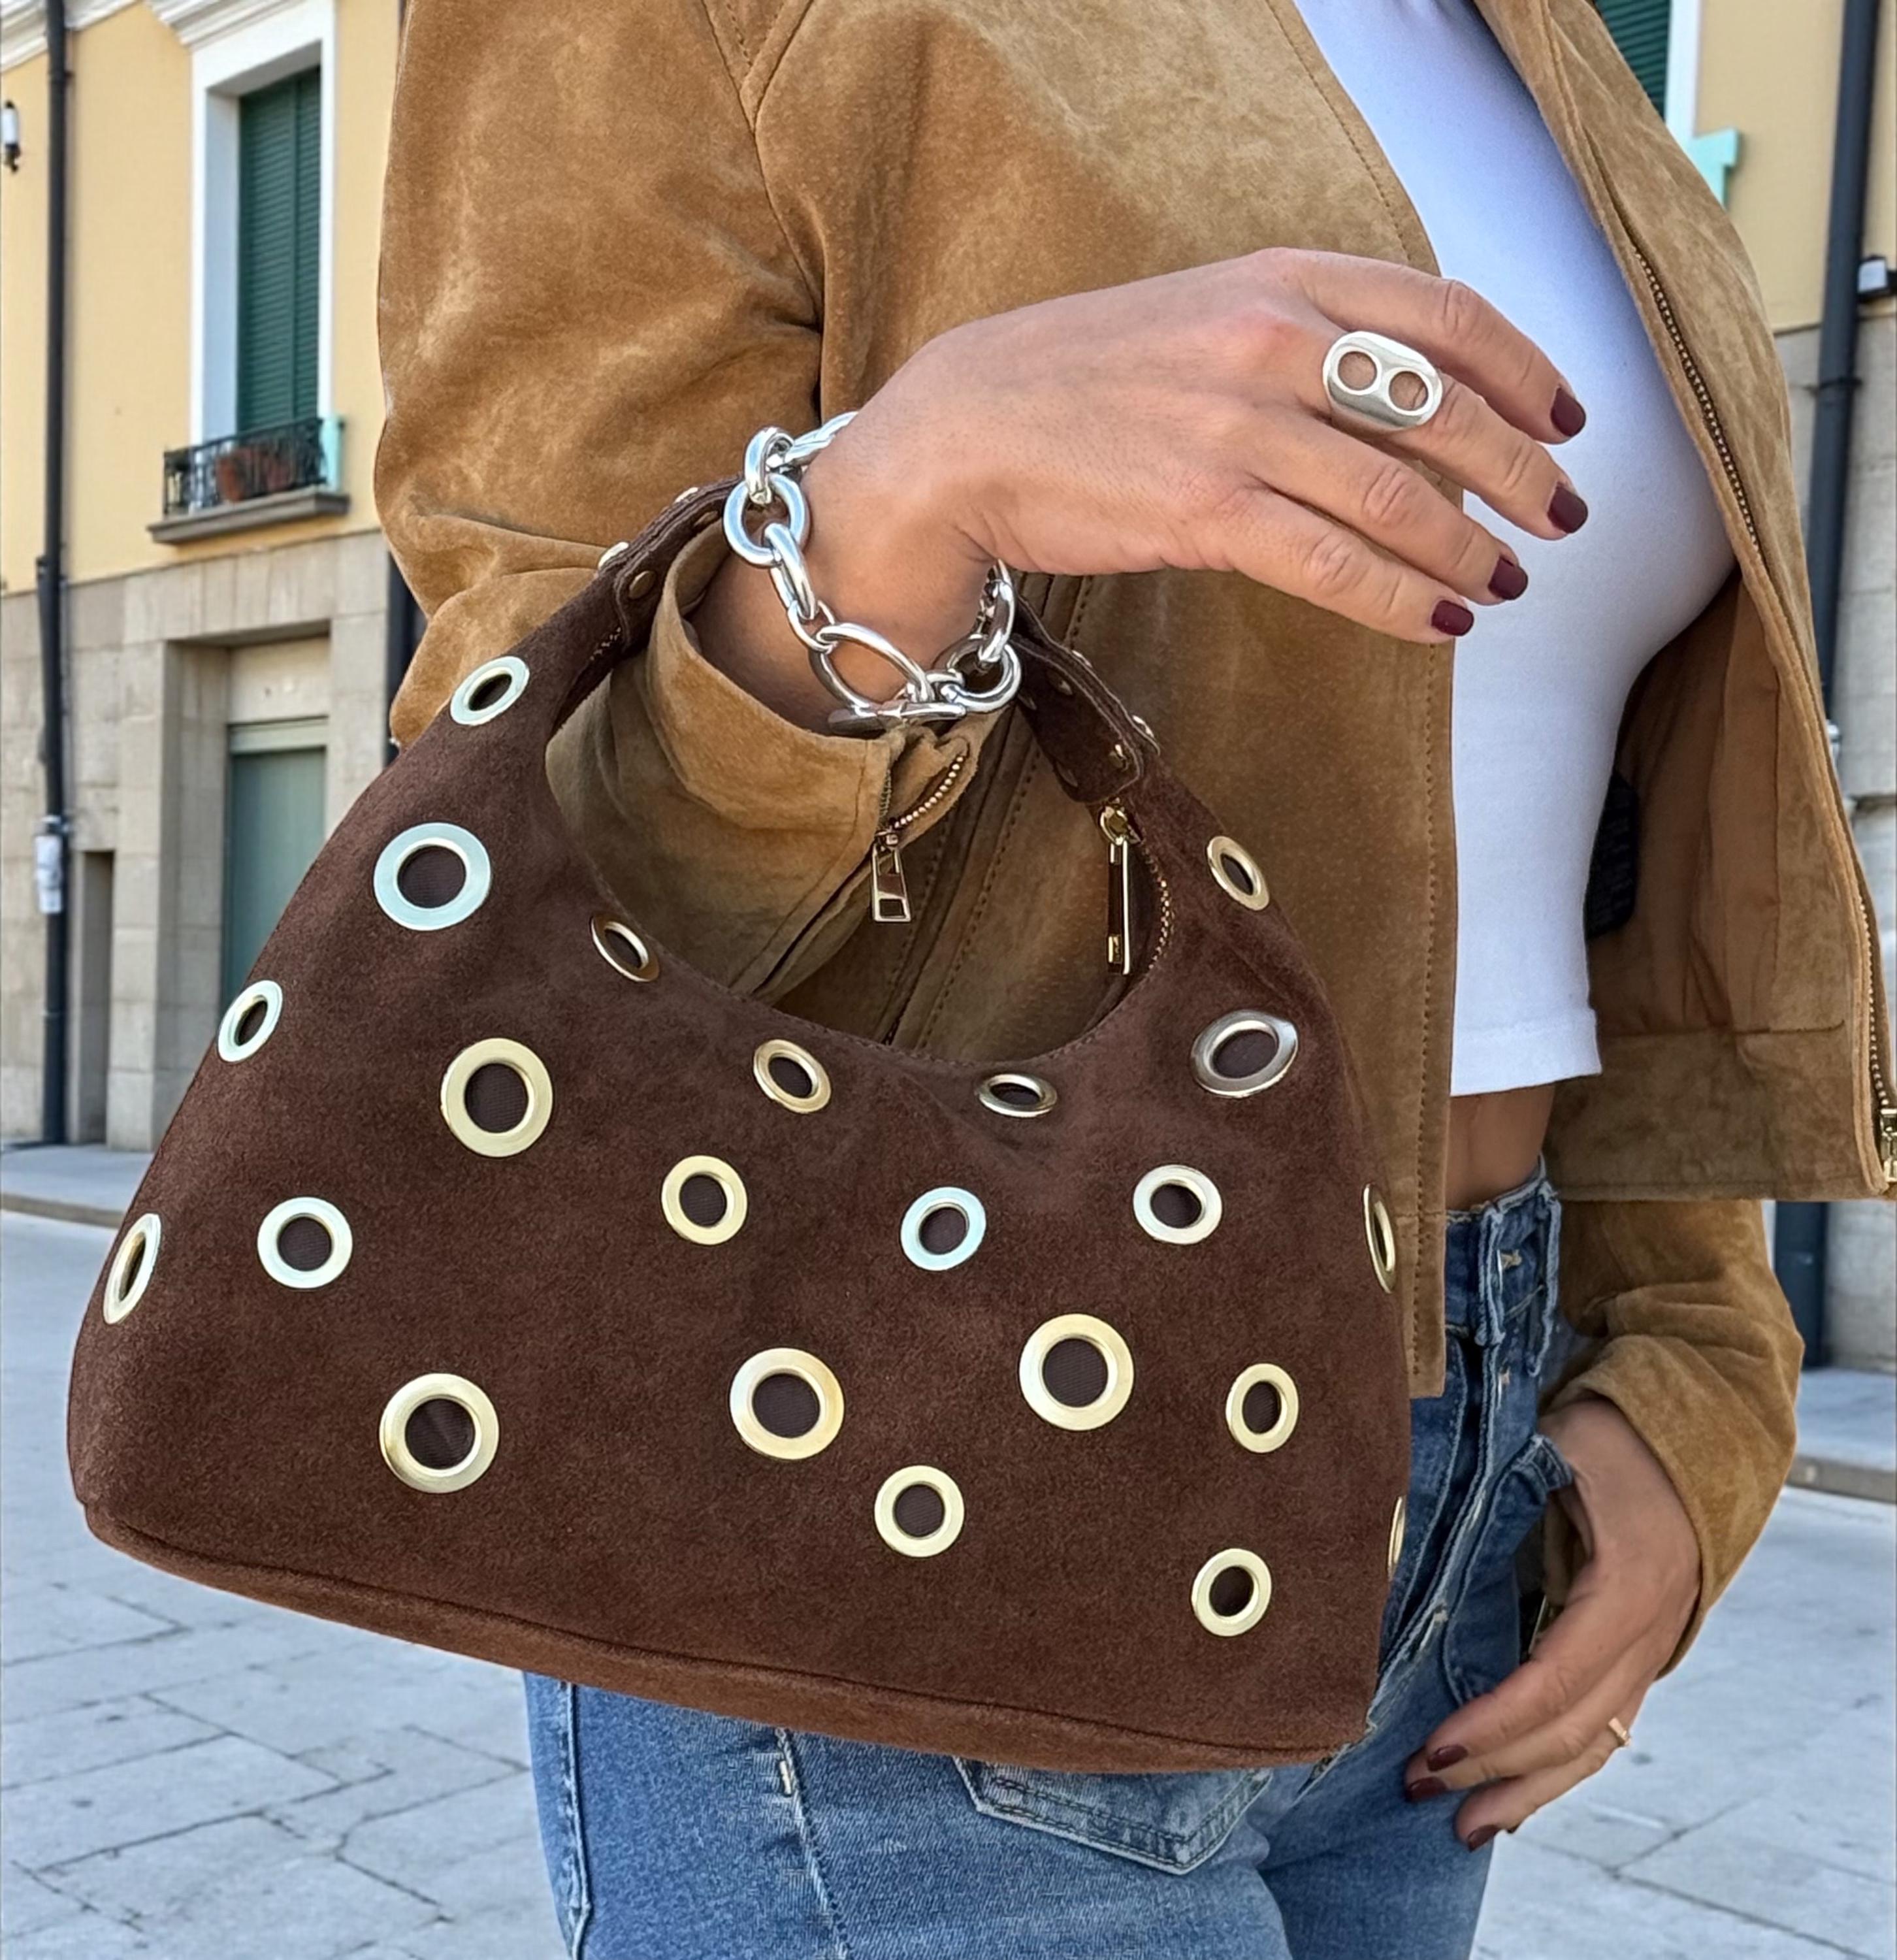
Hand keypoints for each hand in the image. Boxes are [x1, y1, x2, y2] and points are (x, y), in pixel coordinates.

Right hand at [696, 249, 1587, 725]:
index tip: (1566, 417)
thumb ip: (1299, 337)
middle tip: (1560, 519)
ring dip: (1468, 551)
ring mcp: (1236, 425)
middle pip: (1443, 408)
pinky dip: (1399, 599)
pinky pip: (1331, 561)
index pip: (1444, 313)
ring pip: (1398, 495)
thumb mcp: (1200, 314)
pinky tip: (1438, 623)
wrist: (961, 431)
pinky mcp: (1200, 509)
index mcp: (1281, 280)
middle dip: (1522, 473)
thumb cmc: (1078, 381)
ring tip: (1502, 586)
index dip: (1524, 370)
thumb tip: (1398, 402)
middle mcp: (1271, 339)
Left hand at [1402, 1395, 1699, 1849]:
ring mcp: (1650, 1651)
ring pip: (1593, 1745)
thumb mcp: (1555, 1447)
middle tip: (1418, 1786)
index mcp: (1629, 1587)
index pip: (1555, 1680)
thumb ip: (1499, 1490)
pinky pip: (1602, 1729)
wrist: (1694, 1428)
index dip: (1495, 1722)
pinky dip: (1557, 1767)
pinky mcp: (1639, 1654)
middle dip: (1495, 1768)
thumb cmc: (1612, 1432)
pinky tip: (1514, 1795)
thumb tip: (1406, 1520)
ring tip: (1465, 1826)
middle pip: (1573, 1730)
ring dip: (1527, 1789)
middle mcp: (1648, 1633)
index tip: (1433, 1747)